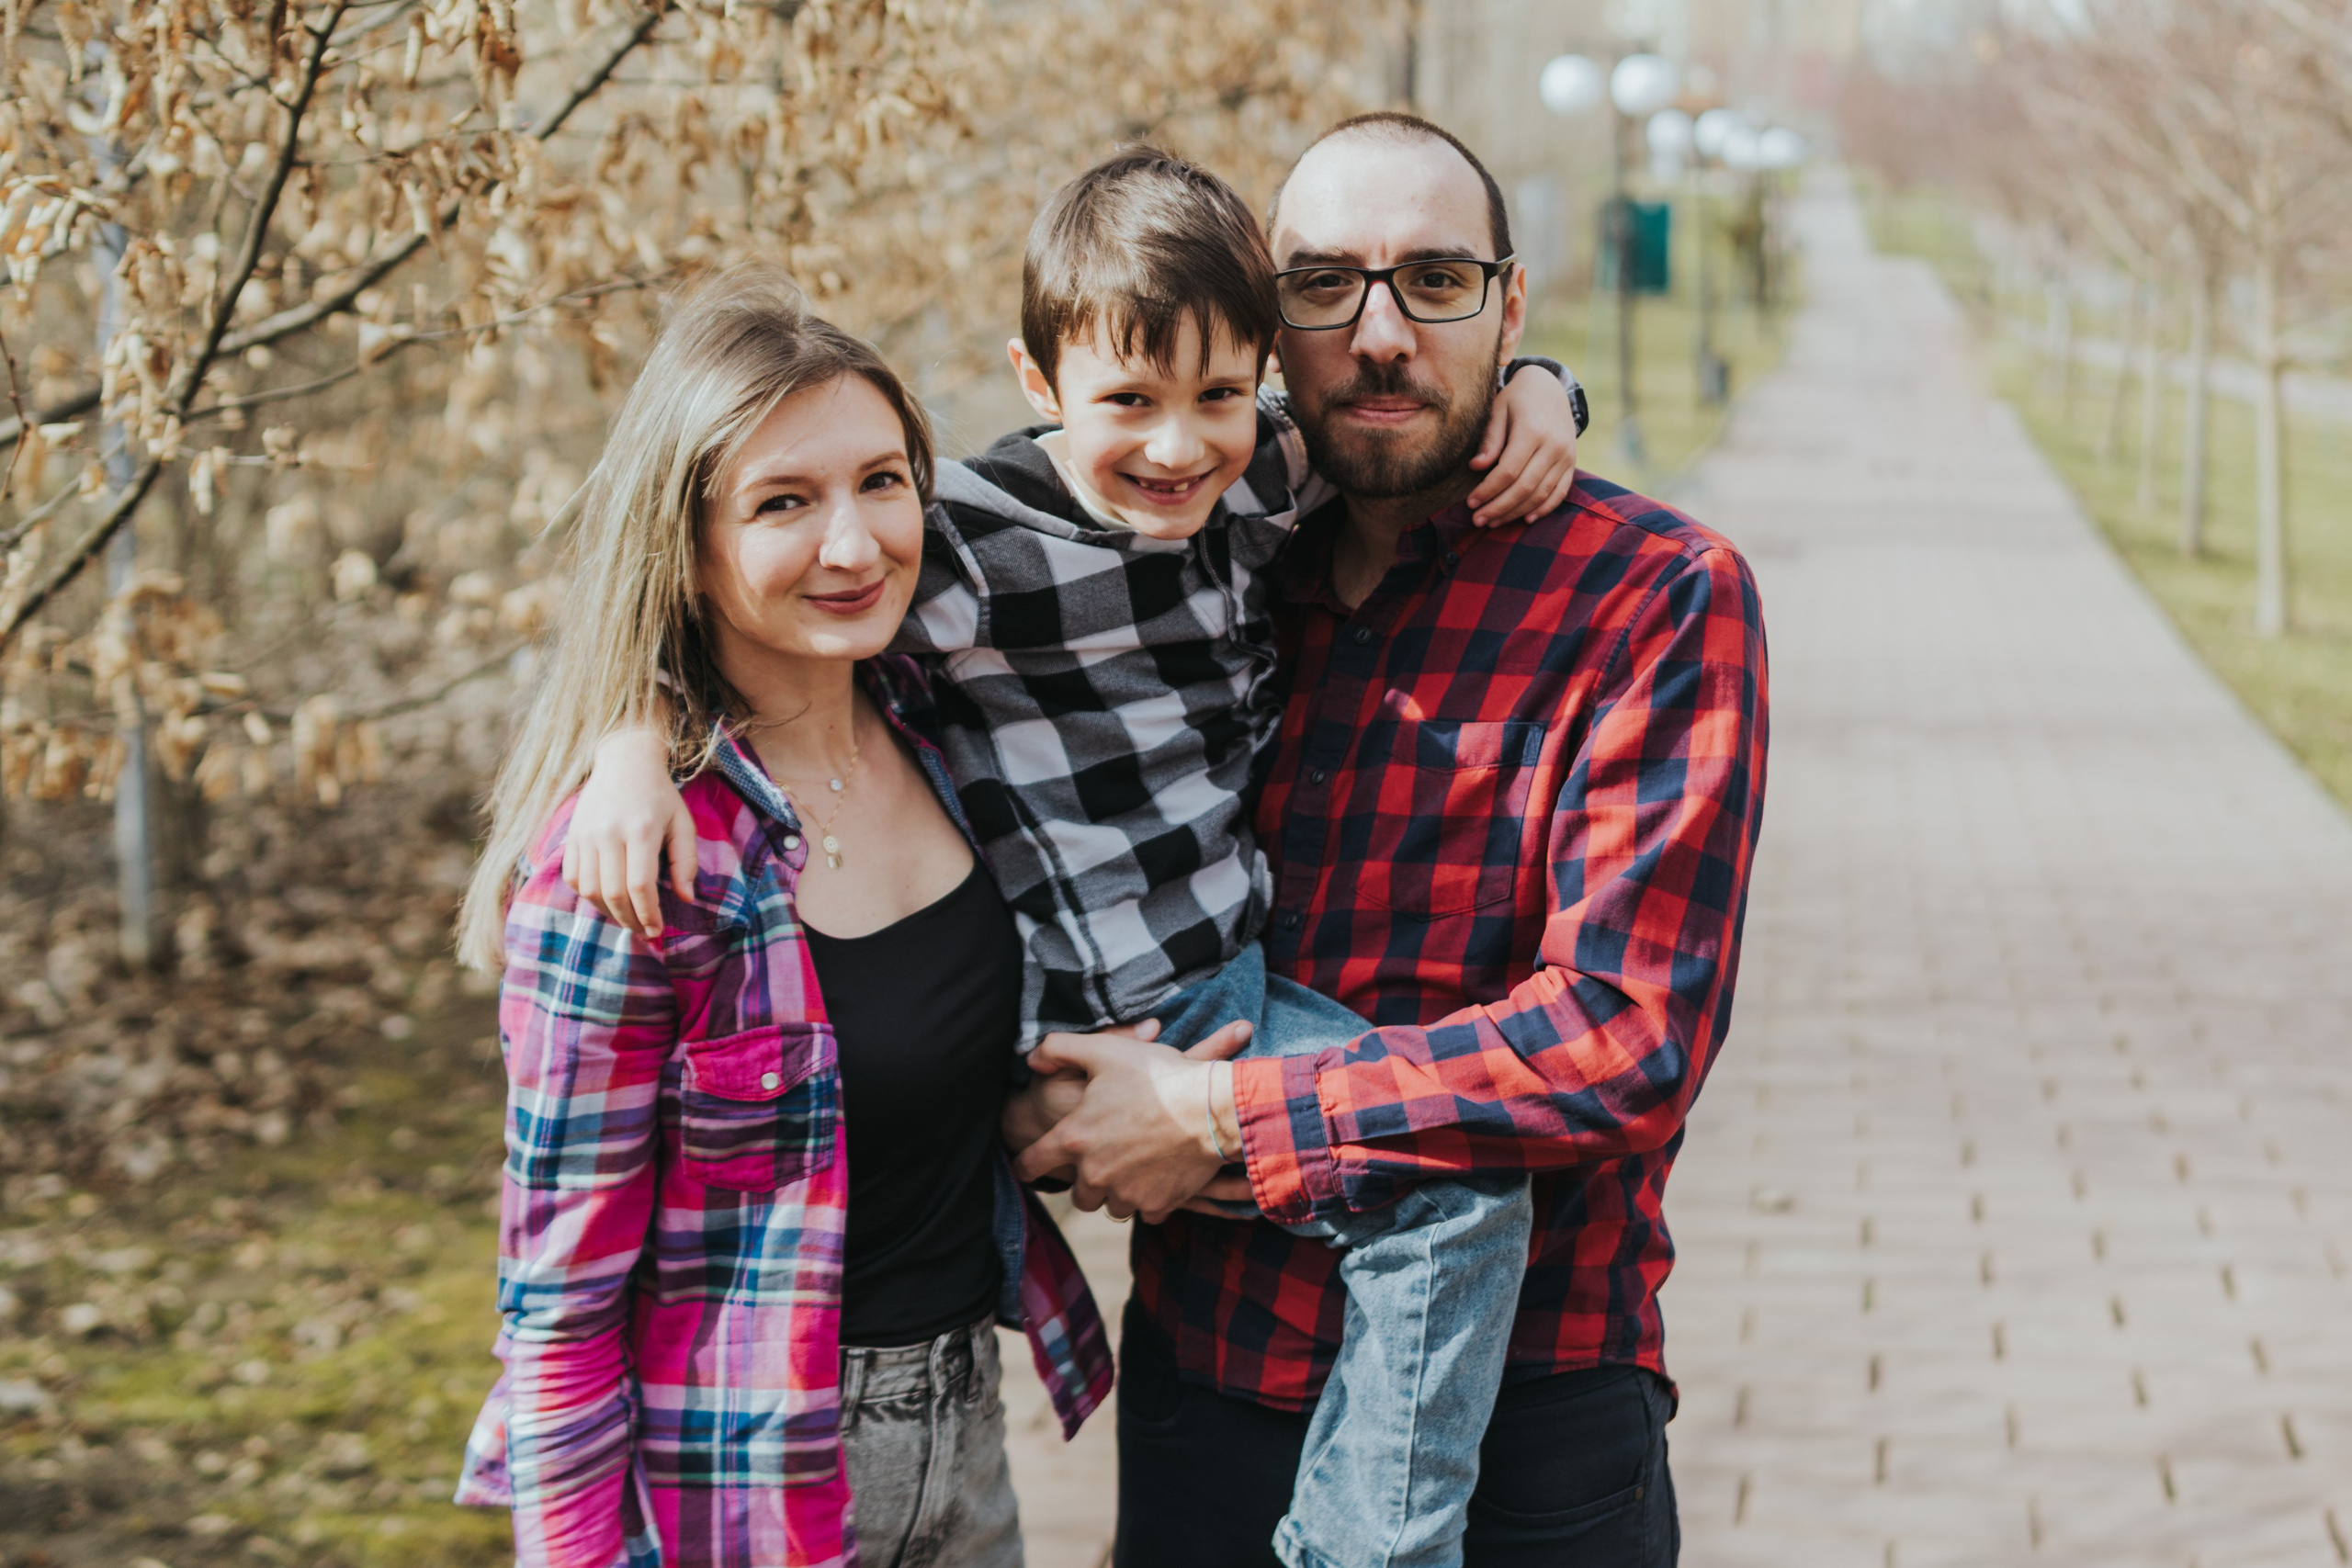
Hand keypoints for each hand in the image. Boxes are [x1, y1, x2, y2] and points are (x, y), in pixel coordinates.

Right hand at [561, 725, 696, 936]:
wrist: (624, 762)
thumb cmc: (659, 796)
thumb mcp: (683, 823)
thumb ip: (686, 860)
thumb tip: (686, 898)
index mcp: (641, 830)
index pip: (640, 886)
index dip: (648, 914)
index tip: (658, 929)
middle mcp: (609, 833)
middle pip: (613, 893)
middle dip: (630, 920)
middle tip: (644, 931)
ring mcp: (585, 835)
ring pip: (589, 890)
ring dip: (608, 912)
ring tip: (626, 918)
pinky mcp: (571, 836)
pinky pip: (573, 877)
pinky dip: (587, 895)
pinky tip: (605, 899)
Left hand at [1014, 1021, 1252, 1221]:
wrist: (1212, 1108)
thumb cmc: (1157, 1075)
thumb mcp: (1103, 1050)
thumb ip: (1058, 1049)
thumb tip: (1032, 1059)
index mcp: (1074, 1138)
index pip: (1032, 1163)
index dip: (1025, 1165)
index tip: (1026, 1168)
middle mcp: (1095, 1174)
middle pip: (1077, 1194)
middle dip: (1086, 1180)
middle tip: (1102, 1160)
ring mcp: (1126, 1193)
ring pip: (1110, 1205)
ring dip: (1117, 1191)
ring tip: (1133, 1167)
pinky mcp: (1156, 1204)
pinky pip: (1145, 1211)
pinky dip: (1149, 1198)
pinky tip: (1159, 1176)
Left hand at [1466, 364, 1579, 525]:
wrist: (1550, 387)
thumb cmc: (1517, 399)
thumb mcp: (1498, 410)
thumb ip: (1490, 439)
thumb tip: (1476, 467)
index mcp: (1532, 431)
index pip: (1508, 471)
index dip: (1488, 491)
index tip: (1470, 502)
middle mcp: (1553, 446)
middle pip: (1524, 487)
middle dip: (1498, 507)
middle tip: (1477, 520)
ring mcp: (1566, 456)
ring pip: (1541, 494)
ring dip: (1516, 512)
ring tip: (1494, 522)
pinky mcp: (1571, 463)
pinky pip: (1559, 492)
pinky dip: (1544, 509)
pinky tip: (1526, 519)